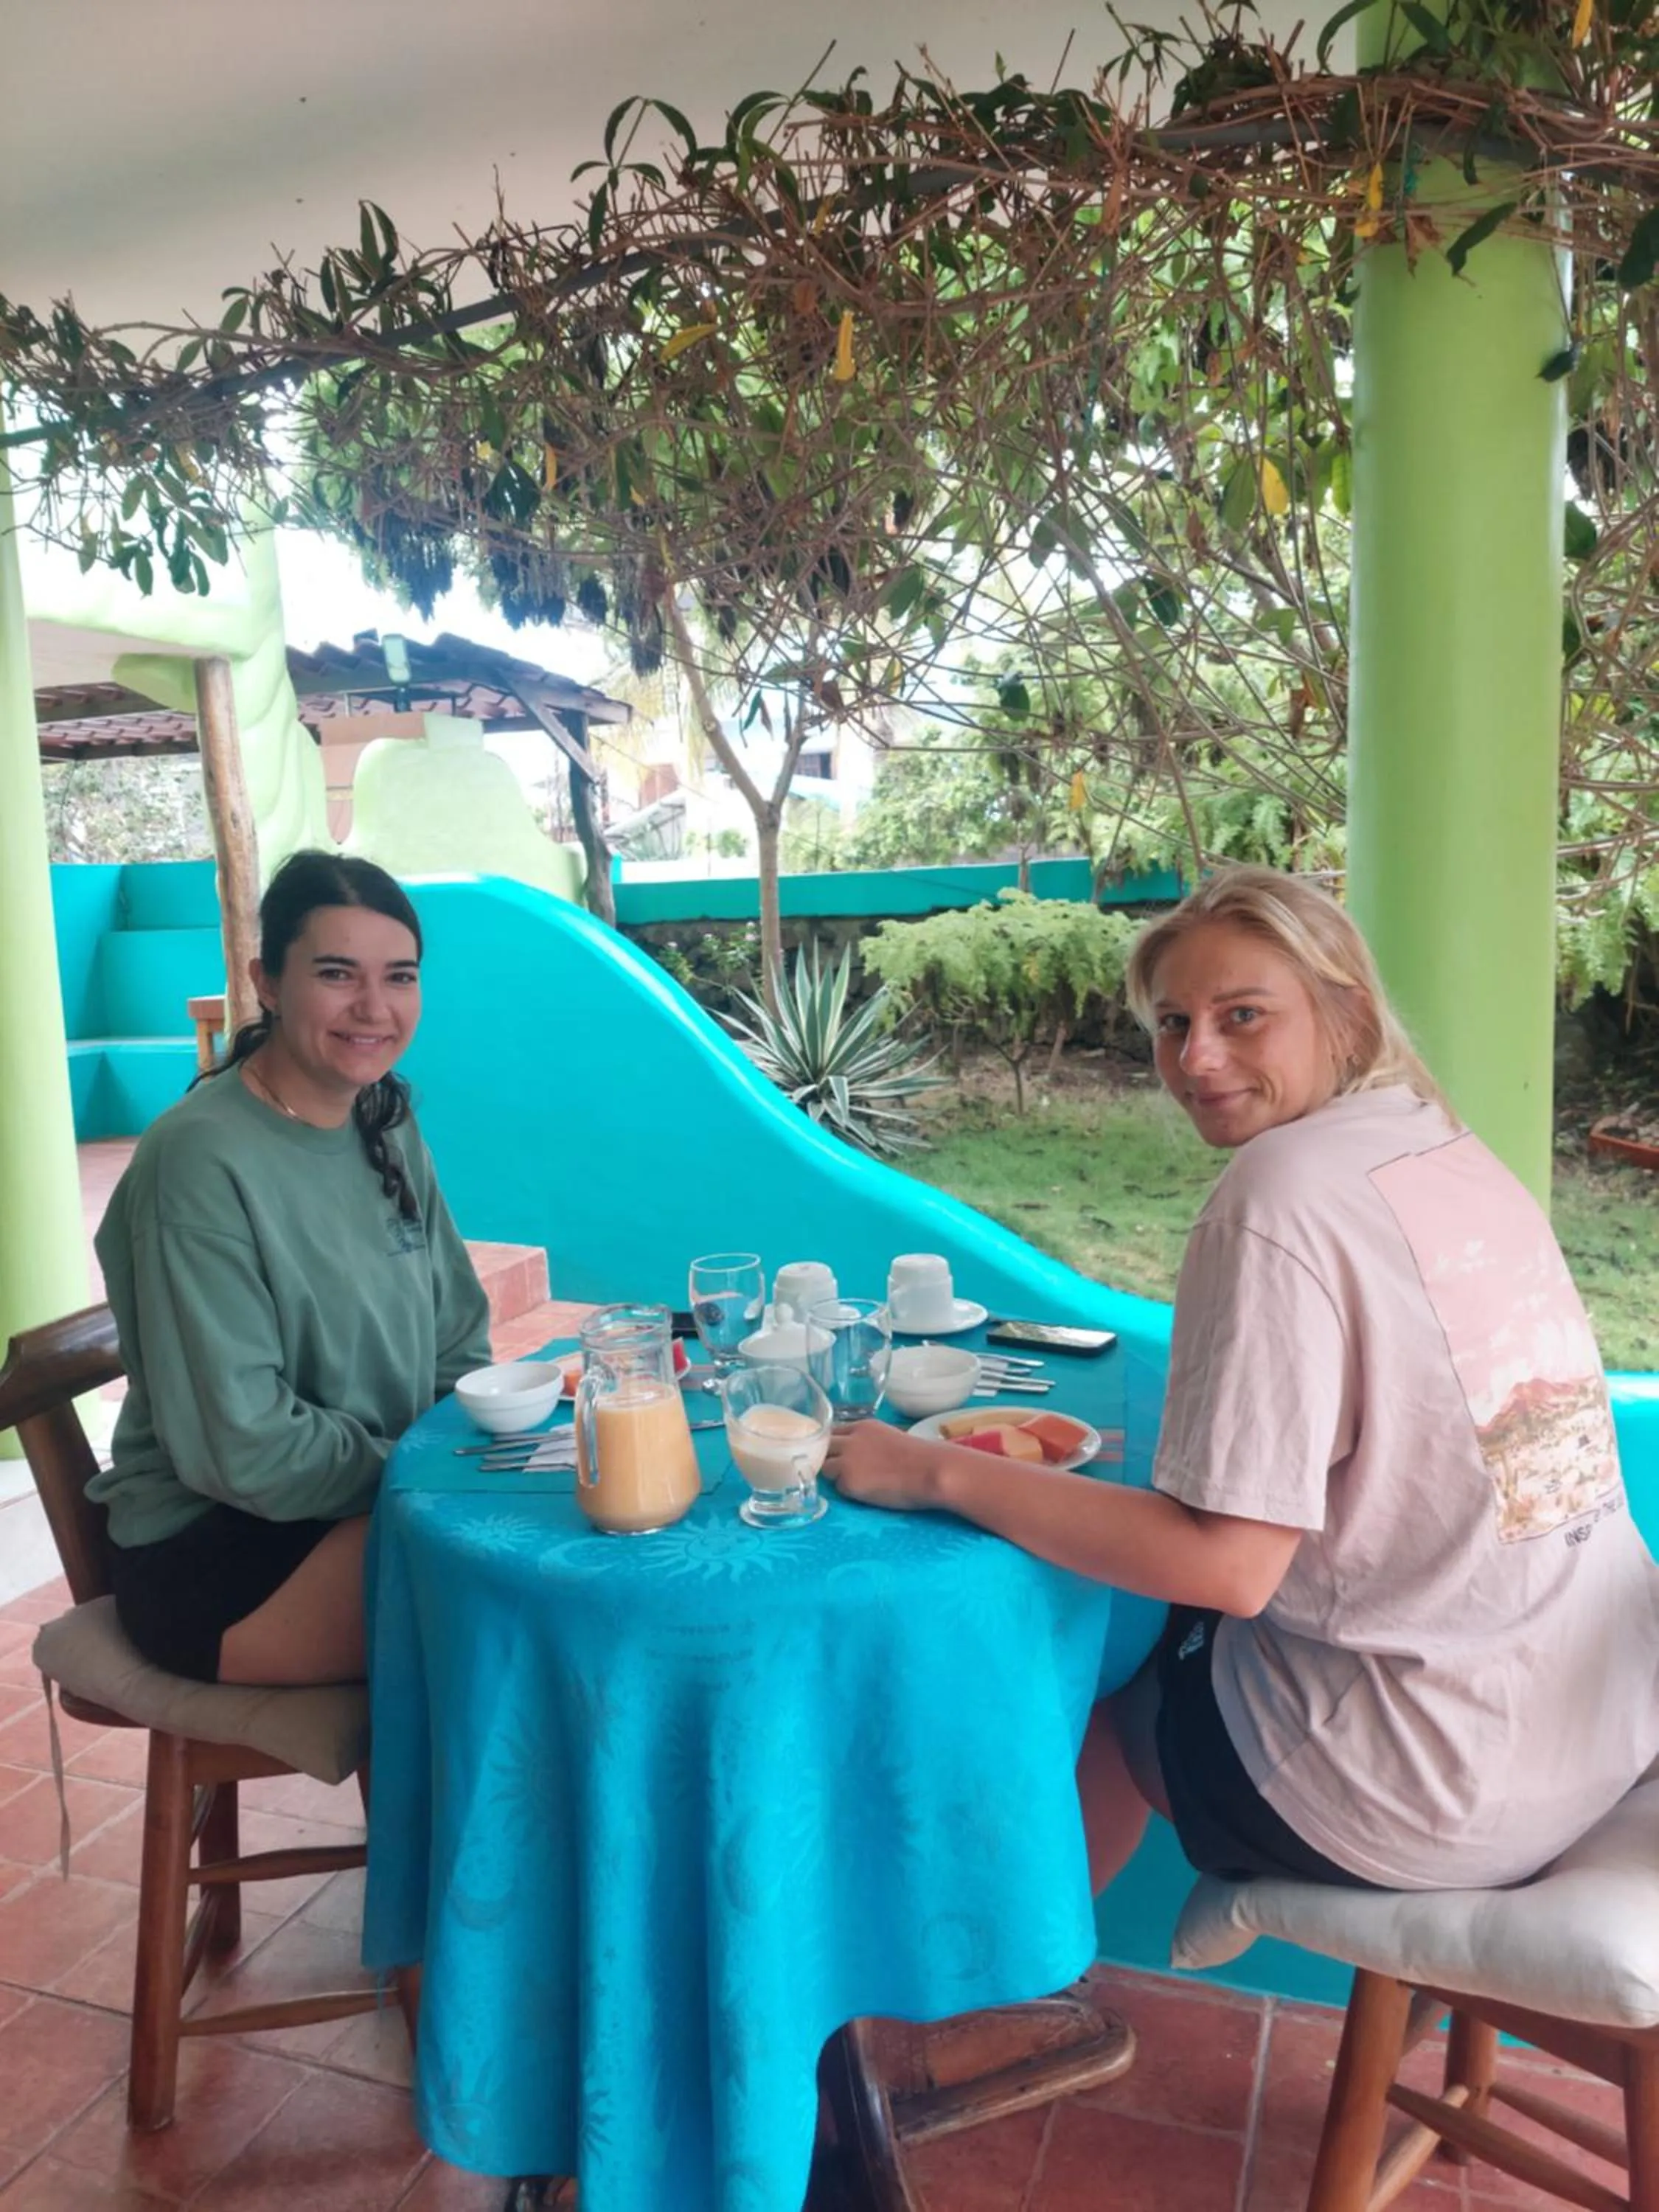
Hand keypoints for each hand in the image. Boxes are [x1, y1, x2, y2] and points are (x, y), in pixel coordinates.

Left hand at [823, 1421, 942, 1512]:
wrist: (931, 1470)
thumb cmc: (922, 1457)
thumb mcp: (891, 1437)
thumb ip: (871, 1442)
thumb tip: (864, 1454)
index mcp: (863, 1427)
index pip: (834, 1431)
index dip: (836, 1444)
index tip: (840, 1454)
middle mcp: (850, 1440)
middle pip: (824, 1447)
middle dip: (829, 1457)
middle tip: (844, 1471)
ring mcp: (847, 1461)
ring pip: (825, 1467)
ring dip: (836, 1475)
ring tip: (857, 1484)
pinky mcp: (848, 1482)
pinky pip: (838, 1487)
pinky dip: (847, 1491)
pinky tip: (865, 1493)